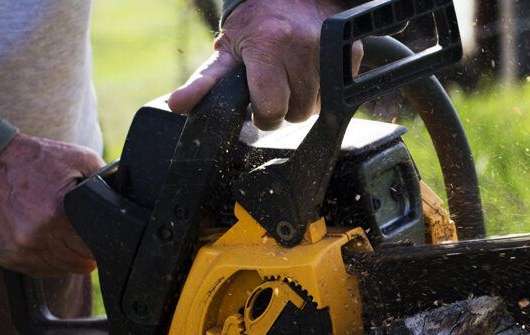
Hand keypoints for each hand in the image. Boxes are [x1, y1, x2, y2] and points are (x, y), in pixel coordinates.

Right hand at [0, 133, 103, 277]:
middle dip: (86, 252)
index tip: (103, 238)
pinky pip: (38, 270)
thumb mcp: (78, 158)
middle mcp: (36, 237)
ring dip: (68, 259)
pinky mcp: (6, 256)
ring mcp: (19, 250)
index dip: (102, 245)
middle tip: (86, 237)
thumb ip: (105, 179)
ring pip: (59, 270)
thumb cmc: (33, 160)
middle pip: (77, 263)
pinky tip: (49, 243)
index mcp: (57, 216)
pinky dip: (48, 261)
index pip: (92, 249)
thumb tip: (123, 196)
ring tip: (67, 238)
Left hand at [167, 0, 362, 129]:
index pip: (271, 108)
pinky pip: (337, 93)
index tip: (259, 103)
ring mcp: (330, 51)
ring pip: (317, 108)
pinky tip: (310, 70)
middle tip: (275, 86)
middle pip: (296, 113)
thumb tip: (178, 106)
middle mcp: (302, 48)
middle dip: (284, 107)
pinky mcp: (351, 53)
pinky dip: (323, 89)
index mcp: (269, 46)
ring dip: (303, 100)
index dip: (263, 113)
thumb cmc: (257, 26)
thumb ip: (204, 83)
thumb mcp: (227, 51)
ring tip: (292, 77)